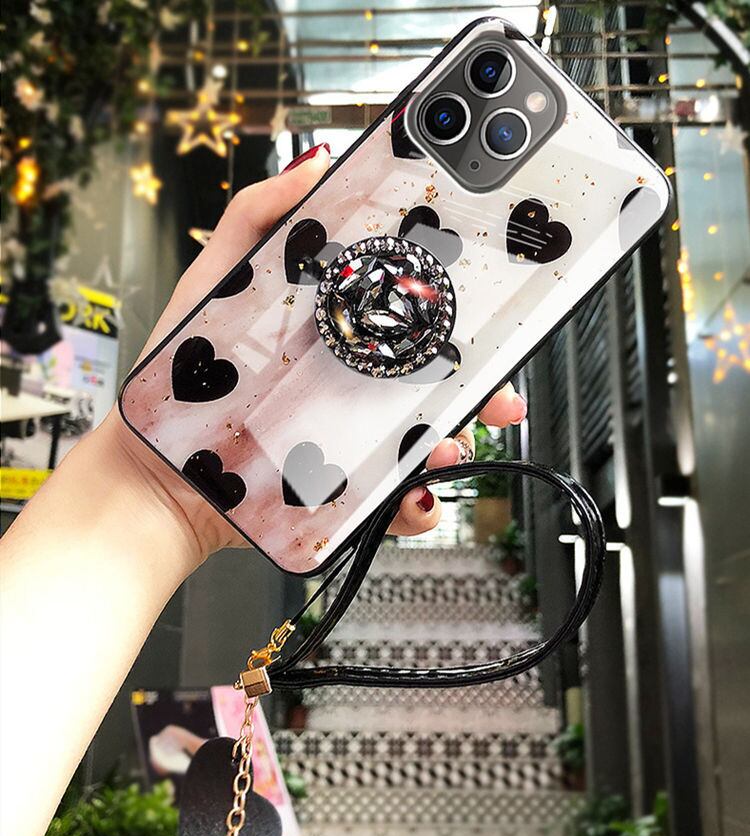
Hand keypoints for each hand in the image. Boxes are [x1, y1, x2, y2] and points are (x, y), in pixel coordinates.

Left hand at [104, 144, 526, 564]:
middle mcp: (348, 381)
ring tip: (451, 443)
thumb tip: (313, 165)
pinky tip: (413, 495)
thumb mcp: (214, 281)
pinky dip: (412, 499)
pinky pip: (391, 493)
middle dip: (477, 382)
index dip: (450, 307)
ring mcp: (346, 434)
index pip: (403, 312)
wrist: (157, 471)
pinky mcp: (338, 483)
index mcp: (331, 330)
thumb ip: (256, 218)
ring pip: (422, 435)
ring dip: (453, 440)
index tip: (484, 304)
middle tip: (499, 390)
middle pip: (430, 376)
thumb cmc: (180, 374)